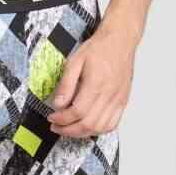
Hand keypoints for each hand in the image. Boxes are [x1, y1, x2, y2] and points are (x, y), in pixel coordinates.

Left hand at [46, 23, 133, 137]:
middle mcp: (109, 94)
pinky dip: (99, 130)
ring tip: (69, 128)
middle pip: (88, 124)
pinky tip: (88, 126)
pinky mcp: (123, 101)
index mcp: (96, 84)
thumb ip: (66, 84)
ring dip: (82, 133)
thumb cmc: (99, 48)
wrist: (120, 41)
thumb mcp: (75, 61)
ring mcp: (118, 99)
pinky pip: (112, 124)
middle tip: (56, 127)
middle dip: (68, 130)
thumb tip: (58, 104)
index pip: (77, 112)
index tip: (52, 117)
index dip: (62, 119)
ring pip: (100, 128)